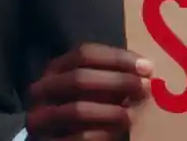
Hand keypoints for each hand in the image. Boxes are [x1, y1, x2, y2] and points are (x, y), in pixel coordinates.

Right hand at [26, 43, 152, 140]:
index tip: (147, 67)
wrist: (67, 135)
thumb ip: (116, 72)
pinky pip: (78, 137)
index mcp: (56, 68)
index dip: (118, 59)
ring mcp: (40, 117)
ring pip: (77, 110)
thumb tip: (145, 68)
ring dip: (111, 111)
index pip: (85, 54)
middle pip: (79, 78)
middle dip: (117, 82)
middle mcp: (43, 89)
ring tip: (132, 115)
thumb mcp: (100, 83)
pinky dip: (102, 134)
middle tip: (145, 88)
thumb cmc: (92, 103)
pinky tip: (119, 133)